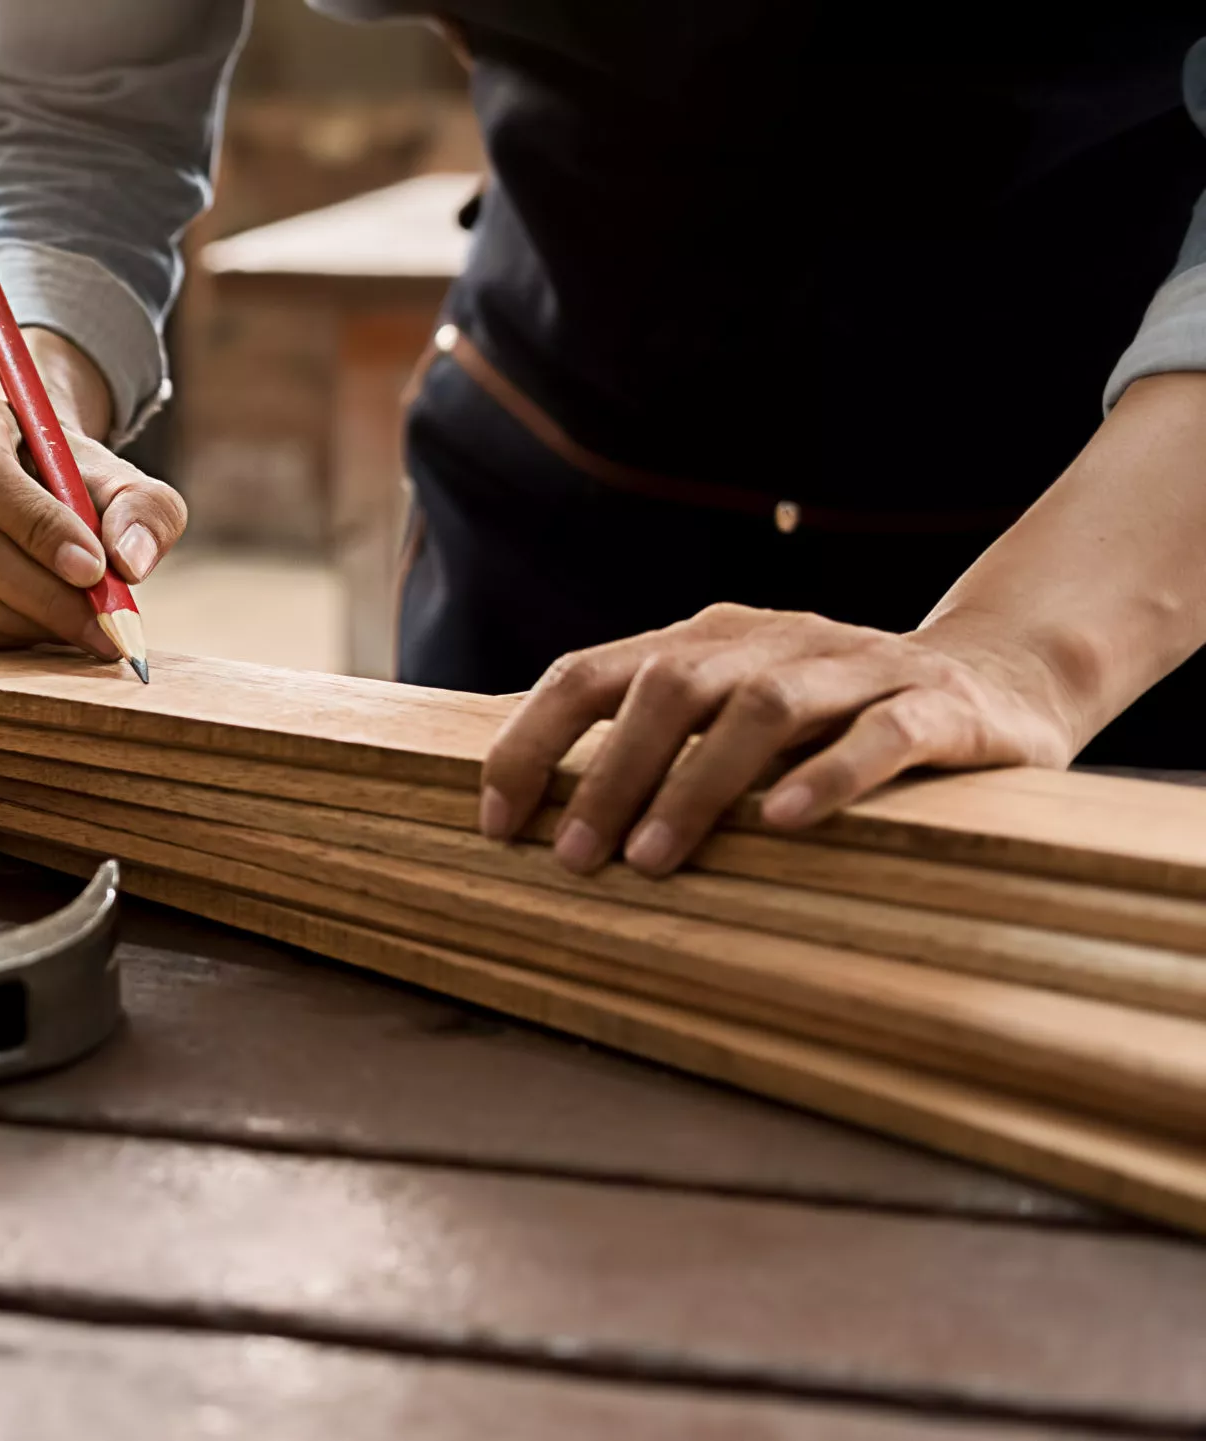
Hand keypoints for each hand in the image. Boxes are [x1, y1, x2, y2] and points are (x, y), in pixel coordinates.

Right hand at [0, 334, 185, 652]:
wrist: (15, 485)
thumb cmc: (66, 481)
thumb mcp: (115, 478)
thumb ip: (143, 509)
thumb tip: (132, 564)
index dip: (37, 527)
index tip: (95, 571)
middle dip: (43, 594)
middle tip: (103, 626)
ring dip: (24, 623)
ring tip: (80, 630)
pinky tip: (36, 632)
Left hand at [477, 603, 1083, 875]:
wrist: (1004, 674)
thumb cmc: (834, 716)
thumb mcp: (733, 710)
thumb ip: (648, 737)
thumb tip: (521, 801)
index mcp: (709, 640)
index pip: (593, 673)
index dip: (534, 740)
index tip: (496, 819)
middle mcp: (774, 641)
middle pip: (670, 687)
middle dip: (610, 773)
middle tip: (574, 856)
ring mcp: (860, 668)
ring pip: (763, 707)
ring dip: (697, 784)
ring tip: (653, 859)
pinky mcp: (941, 709)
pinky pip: (881, 734)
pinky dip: (827, 776)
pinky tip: (784, 823)